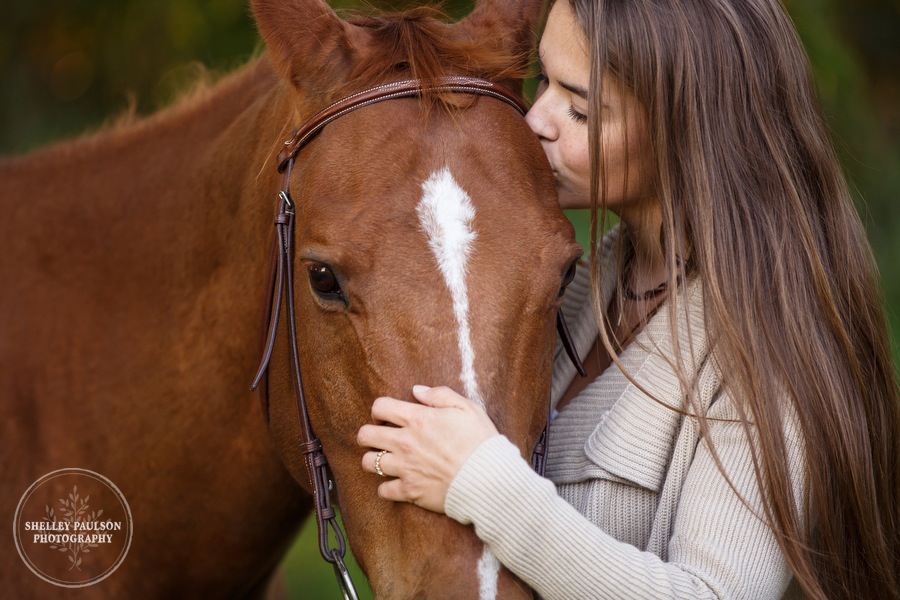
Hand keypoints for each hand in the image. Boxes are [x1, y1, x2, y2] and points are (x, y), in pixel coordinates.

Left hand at [356, 385, 499, 512]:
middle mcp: (405, 442)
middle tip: (382, 437)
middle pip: (365, 435)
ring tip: (388, 459)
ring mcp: (405, 468)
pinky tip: (398, 482)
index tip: (388, 416)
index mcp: (418, 419)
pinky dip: (388, 487)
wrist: (489, 479)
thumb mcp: (467, 408)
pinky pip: (383, 489)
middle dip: (370, 433)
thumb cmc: (481, 441)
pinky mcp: (410, 491)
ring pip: (368, 462)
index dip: (380, 410)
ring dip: (375, 459)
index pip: (380, 406)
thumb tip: (417, 390)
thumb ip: (439, 395)